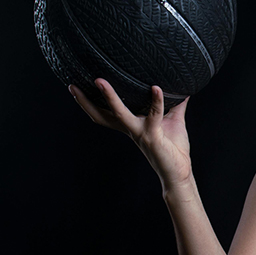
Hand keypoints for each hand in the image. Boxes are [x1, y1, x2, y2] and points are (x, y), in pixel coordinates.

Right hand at [69, 79, 191, 188]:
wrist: (180, 173)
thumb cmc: (174, 148)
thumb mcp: (173, 120)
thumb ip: (175, 103)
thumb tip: (183, 85)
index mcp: (131, 125)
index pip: (105, 113)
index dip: (89, 102)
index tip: (75, 87)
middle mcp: (131, 129)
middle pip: (101, 115)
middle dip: (85, 102)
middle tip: (72, 86)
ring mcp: (139, 133)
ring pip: (119, 113)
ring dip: (110, 98)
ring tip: (100, 81)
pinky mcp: (153, 137)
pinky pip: (153, 116)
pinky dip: (156, 101)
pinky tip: (156, 88)